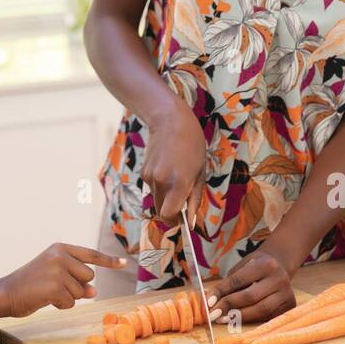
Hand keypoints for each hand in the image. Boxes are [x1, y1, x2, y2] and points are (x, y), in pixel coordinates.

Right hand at [2, 242, 126, 316]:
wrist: (6, 293)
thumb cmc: (30, 284)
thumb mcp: (54, 276)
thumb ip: (76, 279)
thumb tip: (94, 290)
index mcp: (60, 248)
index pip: (90, 254)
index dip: (108, 261)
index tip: (124, 263)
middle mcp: (60, 255)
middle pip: (88, 276)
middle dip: (77, 286)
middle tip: (54, 287)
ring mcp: (57, 270)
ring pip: (81, 291)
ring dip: (68, 297)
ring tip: (48, 293)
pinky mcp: (54, 287)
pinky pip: (71, 302)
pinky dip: (61, 305)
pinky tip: (46, 300)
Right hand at [141, 98, 206, 225]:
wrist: (170, 121)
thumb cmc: (192, 145)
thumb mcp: (200, 173)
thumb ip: (194, 199)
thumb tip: (191, 223)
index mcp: (179, 183)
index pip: (169, 215)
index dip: (176, 220)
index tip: (183, 218)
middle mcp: (162, 182)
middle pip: (161, 211)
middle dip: (171, 211)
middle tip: (182, 201)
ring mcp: (150, 177)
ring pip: (157, 199)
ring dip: (166, 196)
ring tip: (177, 176)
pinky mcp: (144, 172)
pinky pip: (153, 188)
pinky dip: (160, 185)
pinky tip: (168, 168)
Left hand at [205, 246, 295, 326]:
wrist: (280, 265)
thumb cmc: (255, 266)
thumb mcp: (242, 267)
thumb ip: (229, 283)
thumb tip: (211, 301)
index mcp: (266, 264)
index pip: (239, 280)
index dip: (222, 292)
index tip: (209, 302)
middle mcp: (279, 278)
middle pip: (250, 297)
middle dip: (230, 306)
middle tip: (214, 314)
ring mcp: (287, 293)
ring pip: (261, 310)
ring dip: (239, 317)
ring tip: (224, 319)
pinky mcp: (289, 305)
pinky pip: (268, 316)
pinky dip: (252, 319)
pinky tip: (239, 320)